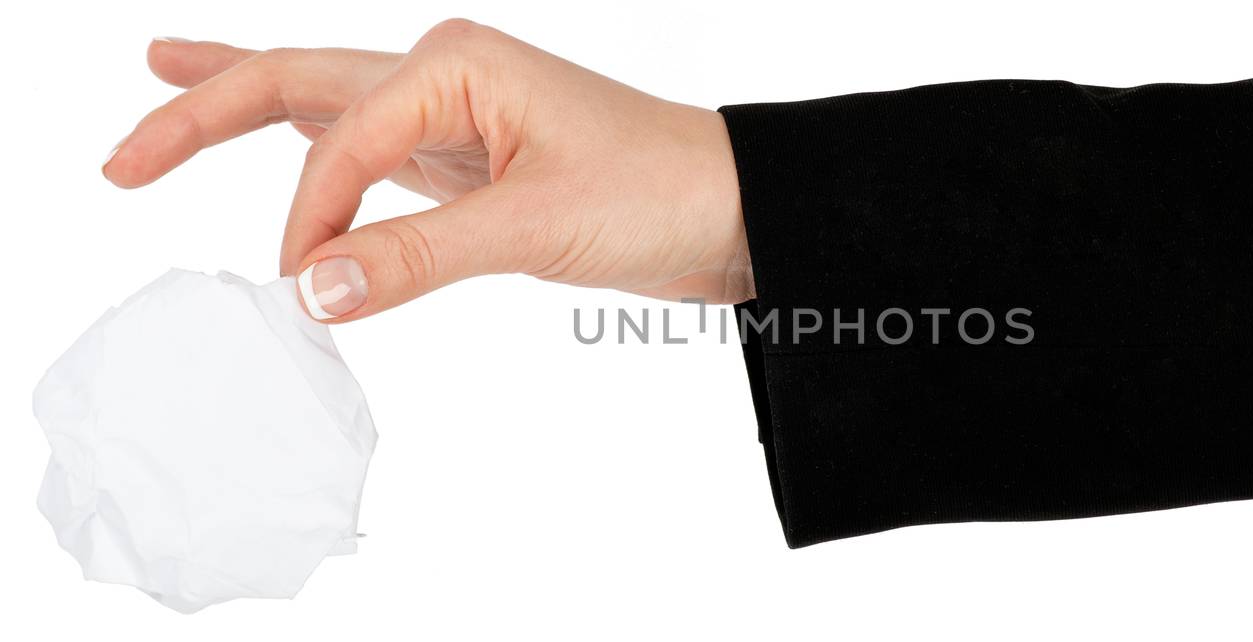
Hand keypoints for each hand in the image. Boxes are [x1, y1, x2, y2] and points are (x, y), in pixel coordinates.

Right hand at [103, 19, 752, 321]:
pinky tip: (278, 146)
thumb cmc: (659, 191)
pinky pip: (370, 155)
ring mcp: (454, 116)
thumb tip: (313, 292)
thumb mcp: (534, 226)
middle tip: (119, 157)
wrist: (734, 209)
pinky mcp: (469, 162)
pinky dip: (314, 158)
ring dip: (242, 105)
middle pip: (297, 85)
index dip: (309, 220)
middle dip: (204, 110)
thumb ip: (419, 256)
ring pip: (325, 110)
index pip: (338, 143)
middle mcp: (443, 75)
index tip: (304, 292)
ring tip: (159, 84)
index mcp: (453, 64)